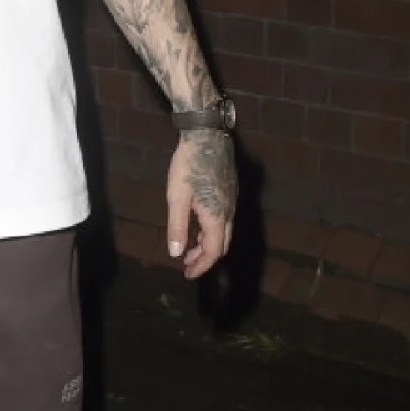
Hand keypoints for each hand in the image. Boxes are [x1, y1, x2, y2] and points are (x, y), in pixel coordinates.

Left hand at [166, 129, 235, 279]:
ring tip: (189, 248)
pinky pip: (224, 221)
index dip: (201, 266)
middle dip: (204, 258)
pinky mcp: (230, 192)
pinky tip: (198, 226)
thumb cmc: (188, 165)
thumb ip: (177, 227)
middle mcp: (229, 212)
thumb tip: (176, 254)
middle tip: (187, 264)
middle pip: (221, 245)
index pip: (212, 252)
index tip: (187, 274)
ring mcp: (232, 201)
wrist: (207, 135)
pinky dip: (211, 231)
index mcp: (217, 217)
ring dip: (207, 244)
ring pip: (224, 233)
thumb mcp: (177, 198)